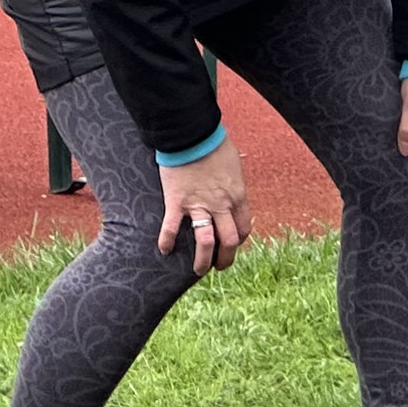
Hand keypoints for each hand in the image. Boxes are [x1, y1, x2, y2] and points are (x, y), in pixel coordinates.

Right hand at [157, 139, 248, 275]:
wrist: (192, 135)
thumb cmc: (214, 146)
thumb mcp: (234, 167)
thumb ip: (233, 185)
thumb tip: (231, 193)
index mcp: (237, 197)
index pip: (243, 230)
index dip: (238, 242)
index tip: (231, 246)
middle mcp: (221, 206)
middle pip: (229, 242)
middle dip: (225, 259)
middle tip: (219, 267)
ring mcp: (199, 205)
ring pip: (205, 242)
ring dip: (202, 261)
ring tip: (198, 271)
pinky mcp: (177, 202)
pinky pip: (172, 228)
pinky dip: (167, 241)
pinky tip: (164, 250)